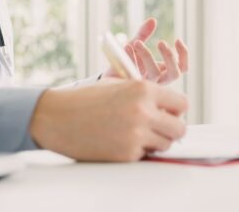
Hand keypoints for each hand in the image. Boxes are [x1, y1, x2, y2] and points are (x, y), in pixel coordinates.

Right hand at [29, 79, 187, 161]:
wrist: (57, 117)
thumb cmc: (85, 99)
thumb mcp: (118, 83)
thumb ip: (144, 92)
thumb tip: (169, 105)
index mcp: (143, 89)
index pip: (182, 104)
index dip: (175, 110)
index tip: (168, 113)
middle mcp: (143, 112)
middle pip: (179, 128)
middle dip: (171, 129)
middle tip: (158, 128)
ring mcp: (136, 134)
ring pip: (166, 144)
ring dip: (156, 141)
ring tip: (136, 134)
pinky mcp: (126, 154)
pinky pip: (145, 155)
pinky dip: (137, 151)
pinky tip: (119, 141)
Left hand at [103, 17, 188, 84]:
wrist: (107, 77)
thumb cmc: (125, 62)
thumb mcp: (135, 45)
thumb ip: (143, 34)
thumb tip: (152, 20)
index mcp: (163, 71)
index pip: (183, 67)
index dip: (184, 54)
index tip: (177, 39)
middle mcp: (158, 80)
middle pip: (175, 74)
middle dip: (170, 57)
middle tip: (160, 42)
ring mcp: (146, 85)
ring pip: (154, 74)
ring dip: (147, 55)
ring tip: (137, 42)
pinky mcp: (133, 86)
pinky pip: (135, 73)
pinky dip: (132, 58)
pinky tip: (126, 47)